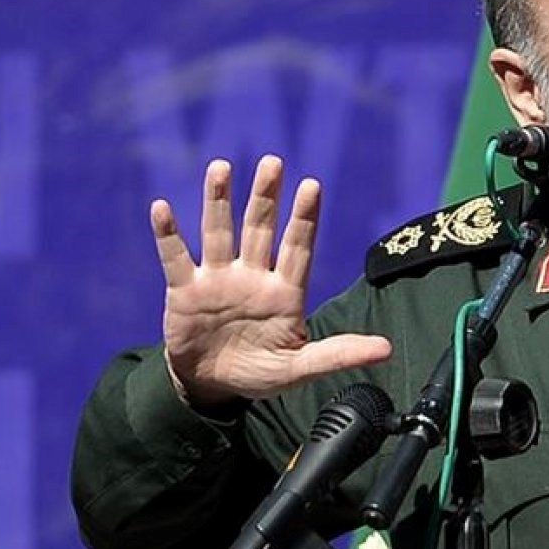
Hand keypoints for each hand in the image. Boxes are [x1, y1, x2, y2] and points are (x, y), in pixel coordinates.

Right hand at [151, 156, 390, 407]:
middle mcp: (252, 277)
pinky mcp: (185, 290)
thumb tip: (386, 350)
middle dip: (265, 197)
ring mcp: (218, 280)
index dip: (304, 218)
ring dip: (218, 201)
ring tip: (221, 167)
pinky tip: (162, 208)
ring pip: (219, 233)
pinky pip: (176, 258)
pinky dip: (168, 235)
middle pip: (260, 229)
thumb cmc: (260, 372)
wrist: (212, 386)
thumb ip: (339, 354)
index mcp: (284, 293)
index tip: (312, 186)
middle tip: (273, 162)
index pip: (297, 248)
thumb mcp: (300, 368)